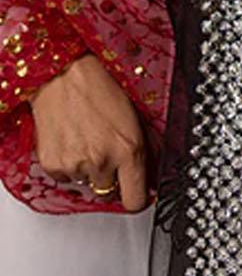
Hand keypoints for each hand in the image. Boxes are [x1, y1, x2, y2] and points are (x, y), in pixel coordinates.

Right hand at [29, 53, 148, 211]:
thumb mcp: (138, 115)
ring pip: (87, 184)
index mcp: (129, 150)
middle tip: (108, 151)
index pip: (136, 201)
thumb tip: (154, 173)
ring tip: (89, 139)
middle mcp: (102, 161)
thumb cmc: (101, 87)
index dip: (137, 197)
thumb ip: (149, 149)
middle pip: (110, 193)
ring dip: (90, 170)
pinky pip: (66, 177)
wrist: (65, 73)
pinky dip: (70, 165)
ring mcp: (75, 165)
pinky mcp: (52, 165)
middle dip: (112, 177)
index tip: (136, 191)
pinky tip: (73, 140)